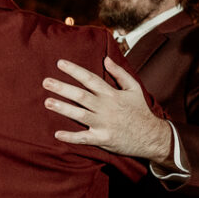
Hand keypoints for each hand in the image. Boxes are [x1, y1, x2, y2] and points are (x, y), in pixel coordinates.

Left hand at [43, 56, 171, 161]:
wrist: (153, 136)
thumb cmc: (140, 111)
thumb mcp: (134, 88)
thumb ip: (119, 73)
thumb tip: (106, 58)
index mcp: (112, 94)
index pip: (90, 78)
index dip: (74, 70)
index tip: (59, 63)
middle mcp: (106, 107)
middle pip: (81, 96)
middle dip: (62, 88)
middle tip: (45, 82)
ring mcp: (104, 124)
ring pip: (80, 115)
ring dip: (63, 108)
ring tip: (47, 102)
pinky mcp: (104, 139)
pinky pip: (84, 139)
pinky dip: (71, 137)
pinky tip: (57, 134)